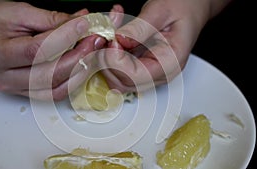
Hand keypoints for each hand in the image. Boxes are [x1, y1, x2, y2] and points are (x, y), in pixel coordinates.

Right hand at [0, 1, 124, 100]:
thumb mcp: (19, 12)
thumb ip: (51, 19)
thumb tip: (80, 23)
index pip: (36, 50)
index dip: (64, 38)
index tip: (83, 25)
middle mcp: (2, 77)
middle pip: (48, 74)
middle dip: (77, 56)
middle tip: (94, 40)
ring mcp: (13, 88)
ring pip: (54, 88)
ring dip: (79, 71)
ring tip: (92, 52)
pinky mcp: (24, 92)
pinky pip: (53, 93)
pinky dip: (72, 81)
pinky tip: (82, 66)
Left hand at [99, 0, 229, 91]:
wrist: (191, 7)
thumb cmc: (185, 8)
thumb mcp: (161, 11)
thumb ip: (140, 28)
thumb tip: (119, 39)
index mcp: (169, 63)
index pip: (134, 76)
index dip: (115, 60)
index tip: (113, 39)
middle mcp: (157, 72)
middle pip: (121, 82)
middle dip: (106, 60)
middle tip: (106, 36)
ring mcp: (147, 70)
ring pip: (115, 78)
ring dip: (104, 57)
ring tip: (110, 32)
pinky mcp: (138, 64)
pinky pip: (115, 68)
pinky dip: (107, 53)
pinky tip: (112, 35)